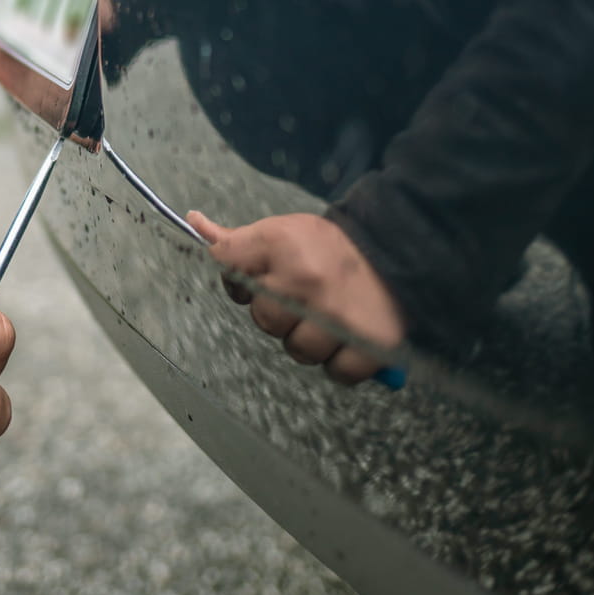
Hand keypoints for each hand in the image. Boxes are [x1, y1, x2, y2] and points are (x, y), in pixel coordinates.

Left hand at [188, 211, 404, 384]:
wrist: (399, 248)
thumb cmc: (330, 246)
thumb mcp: (283, 230)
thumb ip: (238, 240)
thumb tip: (194, 221)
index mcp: (281, 245)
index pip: (228, 265)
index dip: (241, 279)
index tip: (263, 276)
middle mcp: (306, 282)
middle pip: (265, 321)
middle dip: (281, 313)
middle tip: (307, 297)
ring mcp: (337, 317)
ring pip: (298, 351)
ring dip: (311, 340)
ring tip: (330, 317)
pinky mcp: (369, 345)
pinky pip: (337, 372)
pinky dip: (342, 362)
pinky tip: (349, 338)